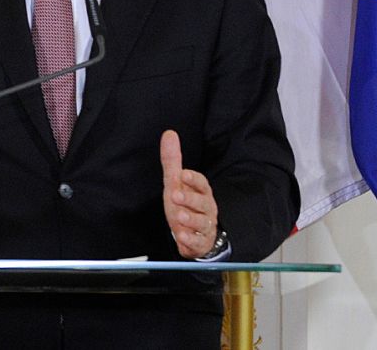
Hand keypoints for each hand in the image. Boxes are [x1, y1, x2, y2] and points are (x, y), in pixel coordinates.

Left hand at [160, 130, 219, 257]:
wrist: (194, 232)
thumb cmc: (185, 204)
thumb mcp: (176, 182)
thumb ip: (173, 160)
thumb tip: (169, 134)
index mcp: (202, 192)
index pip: (202, 184)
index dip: (194, 179)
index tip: (184, 174)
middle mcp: (207, 209)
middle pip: (203, 203)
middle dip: (190, 199)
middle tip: (176, 195)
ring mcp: (205, 226)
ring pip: (202, 223)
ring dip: (190, 220)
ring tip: (179, 216)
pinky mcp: (200, 242)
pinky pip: (197, 242)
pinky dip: (190, 240)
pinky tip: (181, 236)